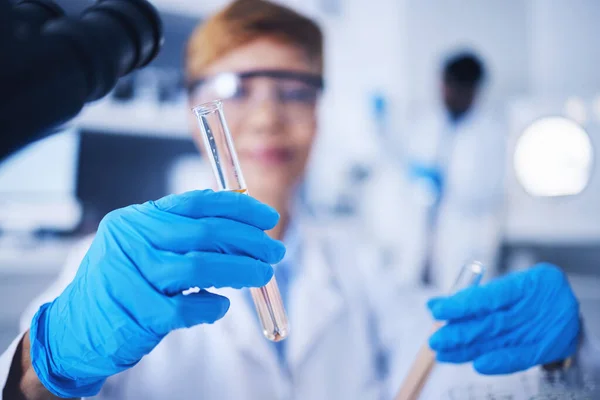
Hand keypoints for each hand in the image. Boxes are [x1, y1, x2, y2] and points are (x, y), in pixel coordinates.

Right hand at [28, 190, 284, 397]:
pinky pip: (186, 308)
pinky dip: (212, 306)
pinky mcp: (135, 312)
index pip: (198, 203)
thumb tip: (241, 226)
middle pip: (205, 233)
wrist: (77, 326)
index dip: (240, 208)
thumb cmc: (125, 283)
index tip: (268, 218)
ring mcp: (131, 275)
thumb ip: (185, 233)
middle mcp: (133, 240)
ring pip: (200, 267)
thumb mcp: (147, 246)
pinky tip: (220, 306)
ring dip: (240, 271)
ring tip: (262, 276)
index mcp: (139, 218)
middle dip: (250, 241)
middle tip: (275, 252)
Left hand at [427, 264, 580, 373]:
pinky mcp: (543, 349)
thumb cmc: (532, 289)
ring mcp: (540, 331)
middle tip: (435, 338)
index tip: (436, 310)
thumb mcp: (513, 281)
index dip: (461, 305)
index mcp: (527, 284)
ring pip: (498, 342)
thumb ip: (479, 294)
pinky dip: (497, 363)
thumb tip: (437, 305)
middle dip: (459, 332)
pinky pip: (518, 359)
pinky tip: (476, 363)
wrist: (570, 305)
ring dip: (468, 349)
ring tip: (442, 352)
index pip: (489, 297)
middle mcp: (534, 308)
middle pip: (491, 323)